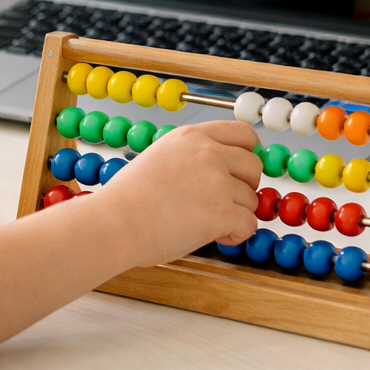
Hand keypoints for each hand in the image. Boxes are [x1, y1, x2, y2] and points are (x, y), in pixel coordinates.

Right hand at [97, 119, 261, 266]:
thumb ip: (192, 155)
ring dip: (236, 213)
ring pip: (251, 199)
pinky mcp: (222, 211)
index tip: (242, 170)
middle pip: (254, 165)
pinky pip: (249, 224)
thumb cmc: (129, 198)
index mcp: (191, 136)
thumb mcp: (160, 156)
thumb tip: (221, 168)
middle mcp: (208, 152)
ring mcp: (217, 181)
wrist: (115, 222)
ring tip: (208, 222)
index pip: (243, 133)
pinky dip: (236, 234)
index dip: (248, 153)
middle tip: (226, 201)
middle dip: (245, 186)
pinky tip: (216, 236)